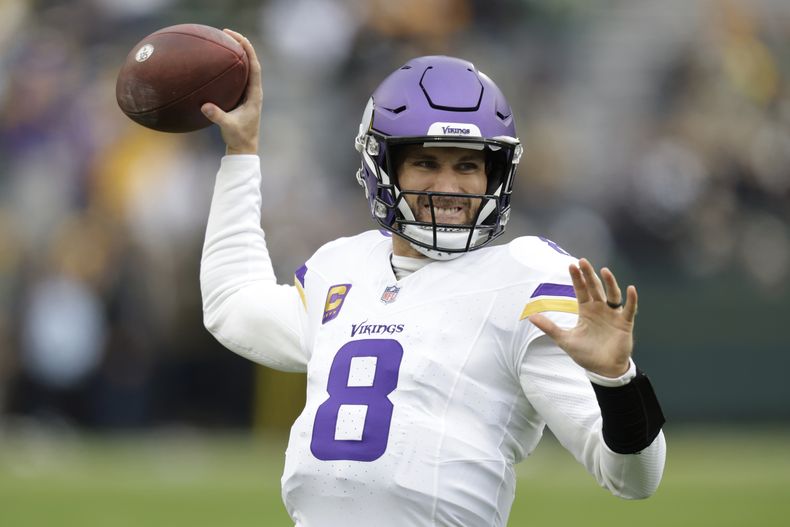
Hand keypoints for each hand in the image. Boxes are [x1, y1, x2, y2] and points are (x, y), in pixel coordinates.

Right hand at [201, 29, 261, 154]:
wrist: (244, 149)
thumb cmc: (239, 138)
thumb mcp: (228, 127)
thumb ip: (218, 116)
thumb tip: (205, 106)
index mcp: (255, 95)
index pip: (254, 66)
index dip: (248, 50)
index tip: (236, 37)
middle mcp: (254, 92)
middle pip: (251, 62)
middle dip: (241, 46)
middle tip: (227, 33)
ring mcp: (249, 95)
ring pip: (245, 69)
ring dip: (237, 55)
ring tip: (224, 42)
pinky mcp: (242, 99)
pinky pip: (238, 77)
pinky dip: (231, 67)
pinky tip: (218, 64)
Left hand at [529, 258, 637, 377]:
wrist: (603, 370)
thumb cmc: (585, 354)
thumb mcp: (564, 339)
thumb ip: (549, 327)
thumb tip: (531, 317)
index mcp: (586, 311)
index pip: (581, 290)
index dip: (577, 278)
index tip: (571, 265)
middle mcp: (600, 309)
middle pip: (595, 288)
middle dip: (589, 275)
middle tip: (583, 261)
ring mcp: (613, 315)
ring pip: (612, 294)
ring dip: (609, 282)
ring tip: (604, 270)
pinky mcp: (624, 323)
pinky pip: (629, 309)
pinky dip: (631, 299)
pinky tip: (631, 289)